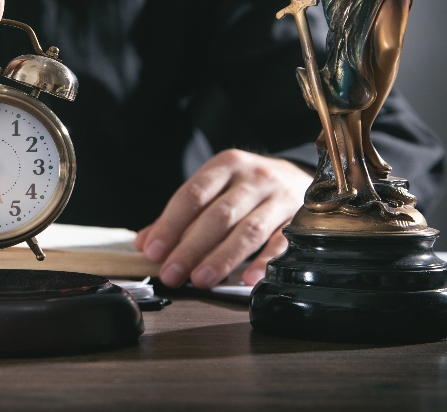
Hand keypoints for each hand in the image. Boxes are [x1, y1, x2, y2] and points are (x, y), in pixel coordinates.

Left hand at [134, 149, 311, 288]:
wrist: (299, 177)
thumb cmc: (247, 188)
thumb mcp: (214, 190)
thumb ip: (179, 217)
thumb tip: (146, 242)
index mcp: (226, 166)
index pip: (192, 195)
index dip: (170, 224)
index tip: (153, 251)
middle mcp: (254, 178)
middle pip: (219, 215)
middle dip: (191, 247)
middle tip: (172, 273)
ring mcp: (279, 198)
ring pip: (249, 230)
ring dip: (222, 258)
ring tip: (200, 279)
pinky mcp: (300, 220)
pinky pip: (282, 243)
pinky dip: (265, 263)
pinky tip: (248, 279)